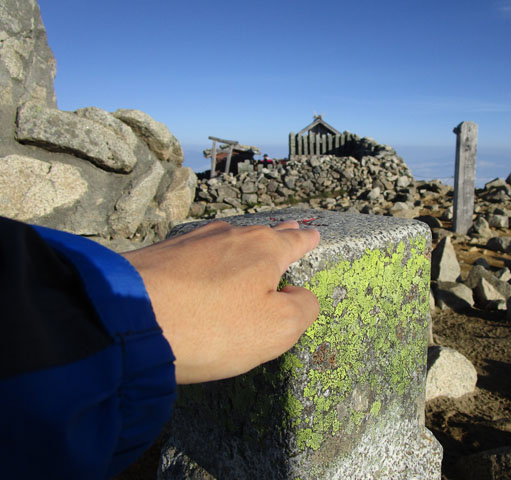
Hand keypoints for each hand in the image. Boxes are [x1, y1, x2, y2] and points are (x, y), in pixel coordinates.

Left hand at [123, 220, 319, 383]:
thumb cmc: (211, 326)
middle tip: (291, 229)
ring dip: (244, 245)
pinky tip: (207, 264)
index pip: (295, 241)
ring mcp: (193, 241)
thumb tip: (300, 295)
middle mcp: (231, 235)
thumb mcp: (276, 328)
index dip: (306, 240)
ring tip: (252, 247)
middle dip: (279, 235)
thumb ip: (302, 309)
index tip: (313, 234)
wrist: (127, 318)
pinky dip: (212, 258)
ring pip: (230, 239)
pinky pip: (200, 253)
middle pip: (263, 234)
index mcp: (264, 249)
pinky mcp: (163, 254)